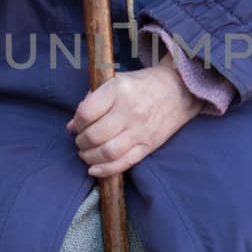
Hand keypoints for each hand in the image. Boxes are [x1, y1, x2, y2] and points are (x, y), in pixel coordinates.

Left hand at [67, 57, 201, 177]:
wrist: (179, 90)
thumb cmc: (144, 84)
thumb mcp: (117, 81)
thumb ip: (93, 100)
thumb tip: (72, 126)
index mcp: (118, 90)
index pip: (86, 113)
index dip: (76, 123)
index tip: (76, 125)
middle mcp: (129, 111)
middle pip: (94, 135)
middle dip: (81, 142)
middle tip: (80, 141)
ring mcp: (140, 130)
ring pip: (107, 152)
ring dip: (90, 157)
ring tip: (86, 154)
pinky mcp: (149, 146)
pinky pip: (124, 163)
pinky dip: (105, 170)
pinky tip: (94, 169)